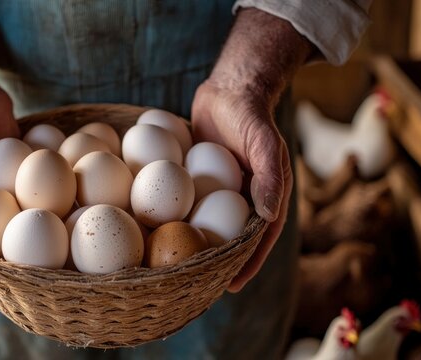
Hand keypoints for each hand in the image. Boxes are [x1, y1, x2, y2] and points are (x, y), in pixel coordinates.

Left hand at [191, 80, 291, 292]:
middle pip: (228, 238)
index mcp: (263, 199)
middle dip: (215, 262)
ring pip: (202, 224)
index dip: (247, 264)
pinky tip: (151, 230)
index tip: (232, 287)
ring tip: (170, 267)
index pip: (258, 240)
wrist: (227, 91)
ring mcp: (212, 191)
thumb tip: (267, 215)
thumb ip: (269, 176)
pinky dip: (171, 216)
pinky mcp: (191, 179)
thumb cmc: (251, 116)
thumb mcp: (265, 143)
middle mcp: (238, 200)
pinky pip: (181, 202)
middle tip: (196, 287)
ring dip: (189, 245)